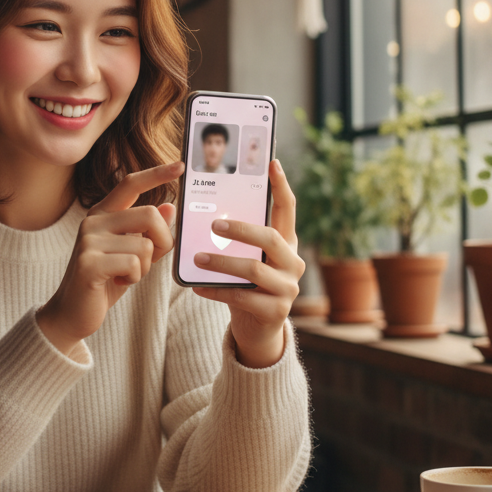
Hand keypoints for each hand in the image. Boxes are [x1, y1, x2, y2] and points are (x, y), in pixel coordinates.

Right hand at [37, 162, 181, 357]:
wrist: (72, 313)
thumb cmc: (104, 282)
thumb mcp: (131, 254)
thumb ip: (148, 232)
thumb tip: (170, 207)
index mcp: (103, 213)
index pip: (131, 184)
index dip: (157, 173)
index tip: (181, 165)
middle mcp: (93, 220)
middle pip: (149, 214)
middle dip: (162, 241)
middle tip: (149, 260)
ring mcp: (89, 240)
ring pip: (144, 244)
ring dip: (144, 267)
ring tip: (124, 275)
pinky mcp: (89, 263)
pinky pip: (133, 264)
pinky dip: (134, 278)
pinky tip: (116, 283)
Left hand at [191, 159, 303, 368]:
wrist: (256, 328)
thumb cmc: (246, 283)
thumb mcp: (247, 257)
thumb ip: (239, 239)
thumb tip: (208, 210)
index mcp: (287, 243)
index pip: (288, 209)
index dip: (281, 186)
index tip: (272, 163)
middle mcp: (293, 262)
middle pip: (270, 237)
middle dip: (240, 229)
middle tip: (214, 224)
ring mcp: (288, 288)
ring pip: (253, 268)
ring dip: (221, 262)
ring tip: (198, 258)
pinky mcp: (276, 311)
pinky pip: (241, 296)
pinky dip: (216, 289)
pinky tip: (197, 286)